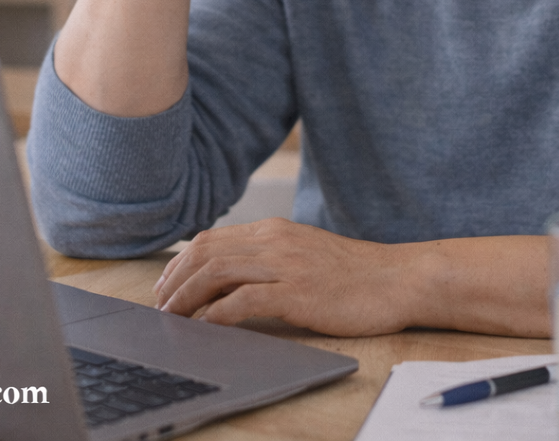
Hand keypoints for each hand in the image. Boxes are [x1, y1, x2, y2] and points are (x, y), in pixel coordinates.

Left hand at [152, 218, 414, 336]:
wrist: (397, 278)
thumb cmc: (353, 273)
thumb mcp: (304, 253)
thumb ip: (269, 258)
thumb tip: (228, 278)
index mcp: (274, 230)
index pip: (213, 239)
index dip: (181, 262)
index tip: (167, 285)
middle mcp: (275, 241)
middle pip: (207, 253)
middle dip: (176, 280)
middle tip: (161, 305)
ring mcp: (286, 265)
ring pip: (218, 273)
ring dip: (188, 297)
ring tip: (174, 318)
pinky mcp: (298, 293)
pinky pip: (244, 300)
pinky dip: (216, 314)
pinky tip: (205, 327)